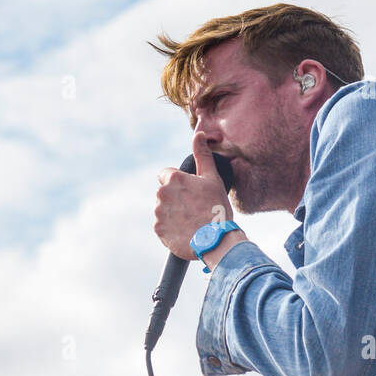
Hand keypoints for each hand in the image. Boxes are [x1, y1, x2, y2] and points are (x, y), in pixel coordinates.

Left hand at [153, 131, 232, 259]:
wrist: (216, 240)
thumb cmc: (216, 208)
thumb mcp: (212, 178)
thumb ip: (202, 155)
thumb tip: (199, 134)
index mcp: (173, 179)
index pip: (166, 174)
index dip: (178, 183)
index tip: (190, 192)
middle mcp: (162, 194)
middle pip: (165, 193)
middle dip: (175, 199)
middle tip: (193, 208)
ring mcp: (159, 213)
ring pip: (163, 210)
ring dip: (173, 213)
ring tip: (191, 221)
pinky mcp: (159, 230)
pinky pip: (163, 226)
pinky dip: (171, 228)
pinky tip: (185, 231)